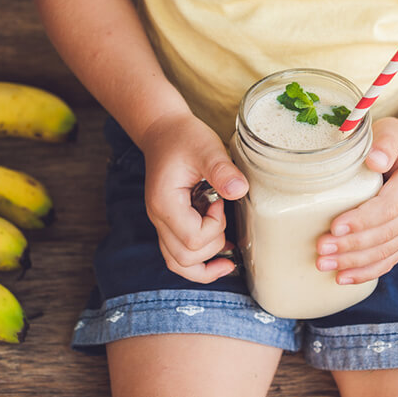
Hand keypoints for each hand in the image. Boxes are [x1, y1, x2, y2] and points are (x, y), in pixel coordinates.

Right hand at [139, 114, 248, 283]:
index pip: (192, 238)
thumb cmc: (184, 138)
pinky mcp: (170, 225)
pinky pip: (179, 256)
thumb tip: (239, 189)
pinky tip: (220, 258)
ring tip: (229, 256)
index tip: (220, 201)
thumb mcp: (207, 148)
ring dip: (206, 264)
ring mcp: (162, 225)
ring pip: (179, 264)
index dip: (215, 226)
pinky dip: (200, 263)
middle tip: (222, 215)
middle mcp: (158, 219)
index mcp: (165, 204)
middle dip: (213, 245)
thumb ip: (222, 169)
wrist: (165, 131)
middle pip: (184, 258)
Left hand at [316, 117, 397, 284]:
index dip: (362, 220)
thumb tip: (374, 161)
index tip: (335, 226)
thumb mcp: (395, 130)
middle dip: (351, 245)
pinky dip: (366, 272)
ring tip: (323, 264)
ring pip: (385, 252)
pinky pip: (388, 261)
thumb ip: (386, 141)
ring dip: (353, 262)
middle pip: (385, 234)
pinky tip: (342, 278)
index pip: (389, 207)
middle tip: (320, 248)